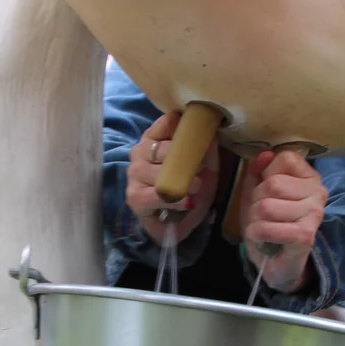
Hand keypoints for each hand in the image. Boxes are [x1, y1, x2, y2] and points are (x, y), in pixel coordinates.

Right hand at [125, 112, 218, 244]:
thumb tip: (210, 131)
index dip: (186, 130)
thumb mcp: (206, 166)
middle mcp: (141, 150)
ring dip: (183, 181)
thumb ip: (206, 148)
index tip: (200, 137)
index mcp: (156, 137)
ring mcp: (135, 172)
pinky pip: (155, 194)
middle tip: (200, 171)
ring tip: (195, 188)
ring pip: (160, 171)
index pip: (168, 122)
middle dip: (186, 161)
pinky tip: (186, 202)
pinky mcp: (134, 196)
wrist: (180, 223)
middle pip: (165, 148)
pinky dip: (175, 199)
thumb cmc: (190, 189)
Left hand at [242, 150, 327, 292]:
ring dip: (255, 220)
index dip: (266, 174)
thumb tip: (265, 154)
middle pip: (273, 184)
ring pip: (266, 206)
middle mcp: (318, 192)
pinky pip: (267, 227)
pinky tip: (264, 240)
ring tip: (264, 228)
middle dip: (256, 201)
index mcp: (310, 177)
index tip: (268, 192)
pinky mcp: (306, 235)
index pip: (284, 158)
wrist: (275, 262)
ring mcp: (315, 214)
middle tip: (262, 216)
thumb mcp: (257, 192)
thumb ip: (258, 170)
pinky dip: (257, 234)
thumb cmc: (268, 223)